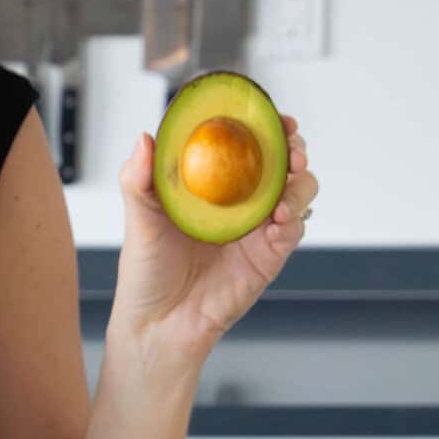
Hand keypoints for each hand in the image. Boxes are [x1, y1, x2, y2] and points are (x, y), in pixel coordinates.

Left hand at [109, 116, 316, 369]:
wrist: (158, 324)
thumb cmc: (146, 272)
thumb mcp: (138, 218)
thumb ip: (138, 178)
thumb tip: (144, 139)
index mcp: (212, 185)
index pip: (246, 145)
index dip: (263, 126)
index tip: (271, 115)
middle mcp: (240, 202)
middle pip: (282, 163)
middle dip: (293, 148)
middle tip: (289, 147)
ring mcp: (258, 228)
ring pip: (298, 191)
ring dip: (300, 181)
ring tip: (287, 184)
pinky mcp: (269, 255)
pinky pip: (293, 230)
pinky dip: (295, 217)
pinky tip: (281, 215)